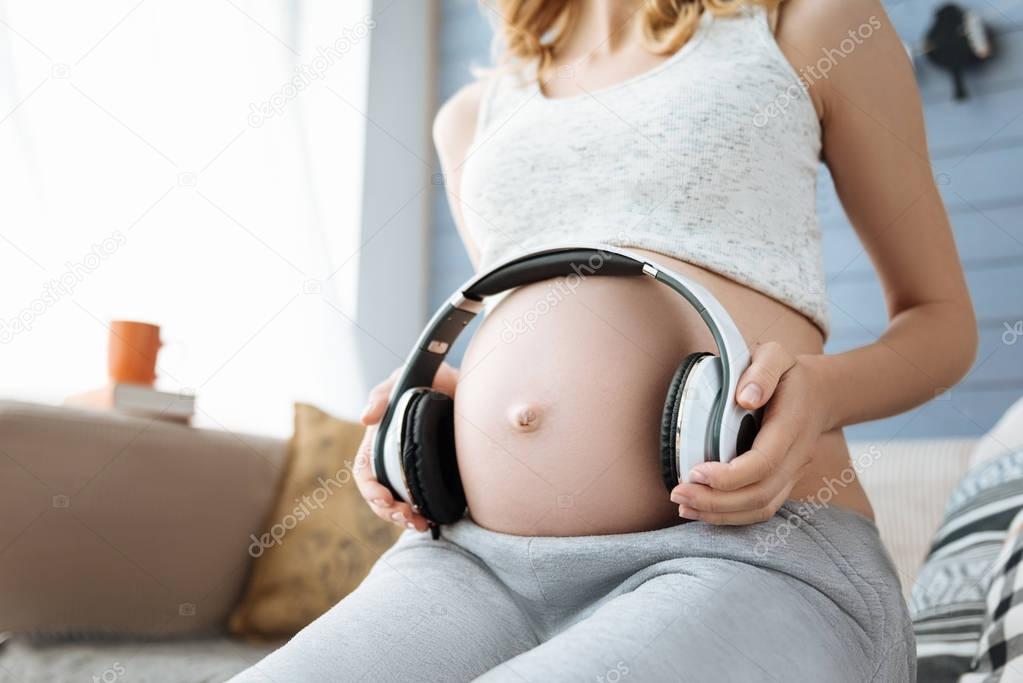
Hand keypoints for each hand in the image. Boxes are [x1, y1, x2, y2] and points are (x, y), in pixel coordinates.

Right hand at [353, 363, 458, 532]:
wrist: (468, 382)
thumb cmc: (429, 377)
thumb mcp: (405, 379)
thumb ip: (383, 394)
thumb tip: (365, 419)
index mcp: (379, 438)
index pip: (365, 471)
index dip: (370, 488)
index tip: (385, 500)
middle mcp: (392, 456)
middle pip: (379, 494)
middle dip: (388, 511)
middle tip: (409, 519)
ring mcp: (412, 467)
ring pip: (399, 502)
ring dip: (404, 518)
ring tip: (420, 525)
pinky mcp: (434, 473)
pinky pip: (423, 499)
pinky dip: (424, 513)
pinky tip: (433, 520)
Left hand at [669, 342, 830, 524]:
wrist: (821, 393)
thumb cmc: (788, 373)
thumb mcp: (776, 355)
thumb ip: (761, 371)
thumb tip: (745, 398)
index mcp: (792, 425)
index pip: (763, 463)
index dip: (729, 476)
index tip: (695, 472)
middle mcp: (796, 456)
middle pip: (760, 494)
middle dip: (716, 501)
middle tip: (678, 494)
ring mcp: (793, 473)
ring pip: (761, 507)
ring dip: (721, 514)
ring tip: (684, 507)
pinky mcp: (783, 482)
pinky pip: (761, 508)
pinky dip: (732, 516)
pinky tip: (703, 510)